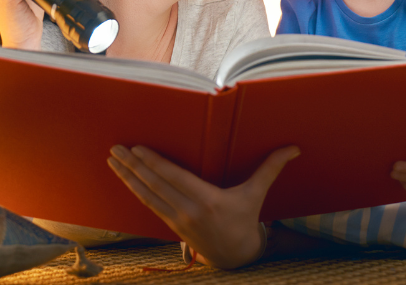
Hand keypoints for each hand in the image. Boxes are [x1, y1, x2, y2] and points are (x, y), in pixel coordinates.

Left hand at [108, 144, 299, 268]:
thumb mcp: (257, 194)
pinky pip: (148, 204)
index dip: (154, 163)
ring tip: (112, 159)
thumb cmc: (246, 220)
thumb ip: (270, 168)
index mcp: (208, 201)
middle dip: (132, 166)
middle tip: (115, 148)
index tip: (137, 149)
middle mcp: (188, 210)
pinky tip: (125, 178)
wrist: (236, 256)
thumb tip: (293, 148)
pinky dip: (134, 189)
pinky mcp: (171, 224)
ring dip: (127, 177)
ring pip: (146, 195)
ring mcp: (176, 219)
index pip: (175, 178)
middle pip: (155, 184)